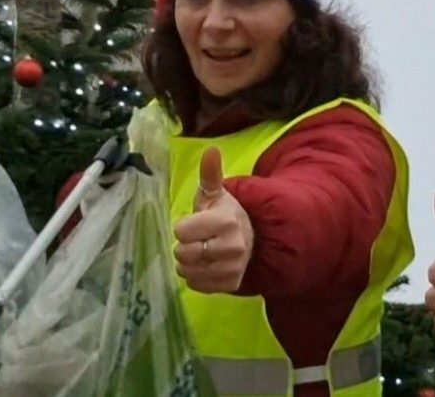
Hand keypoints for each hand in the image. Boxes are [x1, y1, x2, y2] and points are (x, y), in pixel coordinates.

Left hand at [173, 147, 254, 292]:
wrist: (252, 240)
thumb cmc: (225, 214)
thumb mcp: (216, 194)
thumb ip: (210, 174)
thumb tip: (211, 149)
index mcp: (225, 221)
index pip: (181, 232)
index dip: (184, 227)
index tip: (194, 224)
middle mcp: (232, 246)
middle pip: (183, 253)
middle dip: (184, 246)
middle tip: (196, 239)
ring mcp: (233, 267)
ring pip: (187, 271)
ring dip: (187, 263)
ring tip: (200, 252)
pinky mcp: (231, 284)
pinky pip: (196, 285)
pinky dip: (195, 277)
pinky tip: (205, 265)